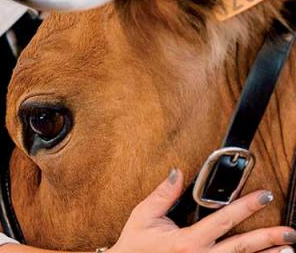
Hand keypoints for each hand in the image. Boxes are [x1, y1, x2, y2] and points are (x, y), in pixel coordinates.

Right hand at [111, 169, 295, 252]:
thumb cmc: (136, 245)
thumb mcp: (144, 215)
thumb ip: (163, 194)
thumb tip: (178, 172)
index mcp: (187, 241)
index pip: (224, 219)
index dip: (246, 206)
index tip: (264, 195)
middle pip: (241, 248)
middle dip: (267, 239)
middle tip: (290, 232)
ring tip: (288, 251)